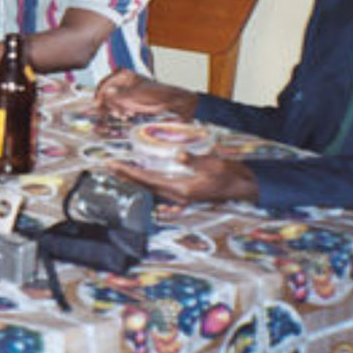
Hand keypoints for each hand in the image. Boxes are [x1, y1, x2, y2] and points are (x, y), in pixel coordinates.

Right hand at [96, 68, 198, 119]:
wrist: (175, 102)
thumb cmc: (159, 95)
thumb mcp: (137, 95)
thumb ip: (121, 94)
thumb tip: (107, 92)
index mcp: (125, 75)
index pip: (105, 83)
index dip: (100, 94)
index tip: (97, 105)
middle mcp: (125, 81)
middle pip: (108, 92)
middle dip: (110, 104)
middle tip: (114, 113)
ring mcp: (129, 90)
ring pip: (114, 100)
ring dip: (116, 109)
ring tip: (124, 115)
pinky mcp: (133, 99)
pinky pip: (121, 105)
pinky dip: (122, 110)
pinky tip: (128, 115)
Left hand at [106, 153, 258, 205]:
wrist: (243, 186)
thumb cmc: (229, 175)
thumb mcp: (212, 165)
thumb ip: (194, 161)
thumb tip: (179, 156)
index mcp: (182, 190)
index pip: (149, 181)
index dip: (130, 173)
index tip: (115, 165)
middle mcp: (178, 196)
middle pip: (145, 187)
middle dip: (126, 177)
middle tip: (109, 167)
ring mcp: (180, 196)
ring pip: (150, 189)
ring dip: (134, 181)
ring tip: (119, 172)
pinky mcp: (184, 193)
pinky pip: (159, 189)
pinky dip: (146, 183)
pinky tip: (140, 178)